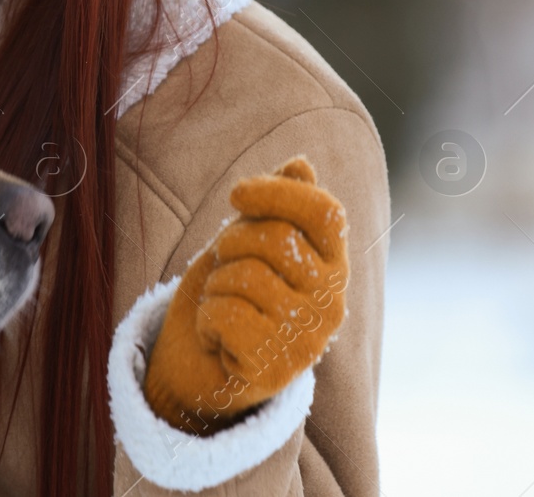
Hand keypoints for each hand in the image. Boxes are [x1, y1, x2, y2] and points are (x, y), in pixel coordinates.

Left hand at [141, 156, 348, 435]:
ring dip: (216, 285)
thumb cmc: (229, 295)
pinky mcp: (276, 370)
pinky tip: (216, 336)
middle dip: (230, 242)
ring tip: (221, 304)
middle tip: (223, 267)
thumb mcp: (248, 243)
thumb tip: (301, 163)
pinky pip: (228, 316)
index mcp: (332, 266)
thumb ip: (277, 208)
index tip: (236, 194)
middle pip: (276, 239)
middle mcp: (332, 304)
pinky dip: (206, 319)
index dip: (278, 193)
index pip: (326, 212)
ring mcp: (308, 340)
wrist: (200, 368)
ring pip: (247, 277)